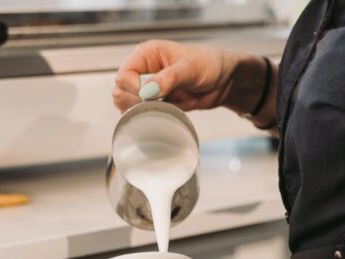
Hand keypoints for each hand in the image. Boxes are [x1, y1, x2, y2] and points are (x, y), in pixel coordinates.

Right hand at [113, 40, 269, 115]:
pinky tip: (159, 115)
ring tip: (157, 110)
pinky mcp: (157, 103)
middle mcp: (144, 70)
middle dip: (132, 101)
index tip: (148, 96)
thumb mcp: (190, 68)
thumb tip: (147, 92)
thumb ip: (168, 79)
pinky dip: (145, 117)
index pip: (124, 73)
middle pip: (120, 90)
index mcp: (147, 54)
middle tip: (152, 105)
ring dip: (136, 111)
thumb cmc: (210, 64)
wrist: (225, 80)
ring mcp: (149, 88)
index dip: (132, 88)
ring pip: (126, 103)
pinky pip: (141, 113)